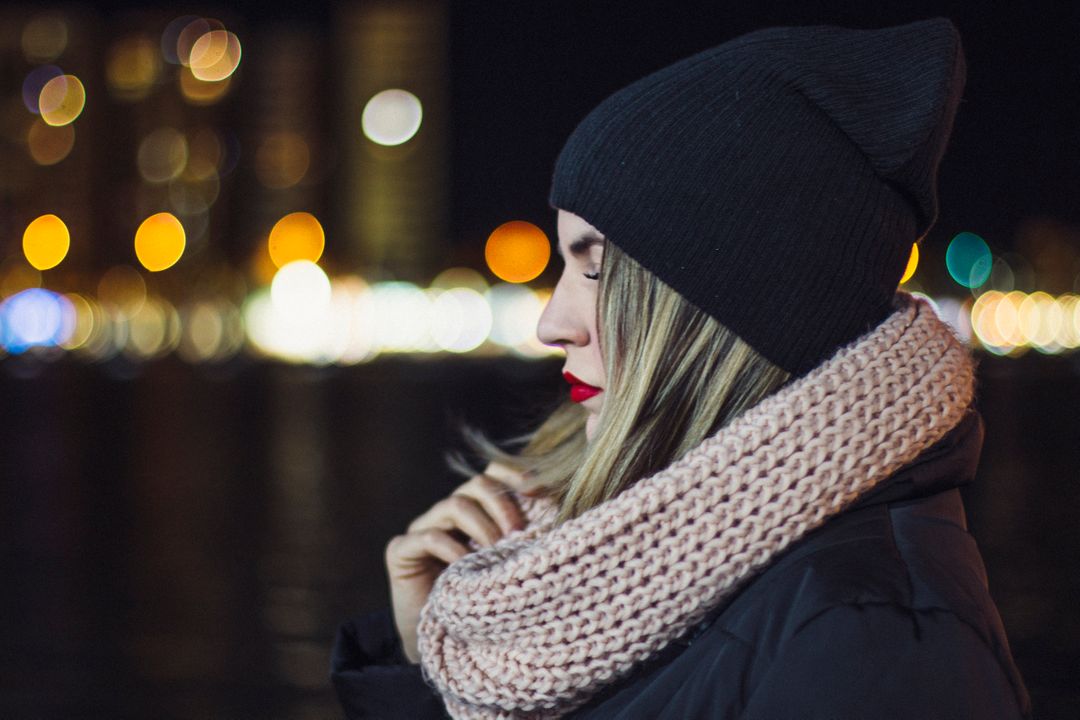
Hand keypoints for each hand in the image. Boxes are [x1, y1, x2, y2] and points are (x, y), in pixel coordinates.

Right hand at [384, 463, 527, 662]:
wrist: (445, 646)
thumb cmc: (485, 603)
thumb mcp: (511, 565)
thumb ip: (526, 537)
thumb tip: (558, 509)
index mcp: (477, 512)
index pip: (493, 475)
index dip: (514, 476)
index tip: (538, 492)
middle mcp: (448, 515)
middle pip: (477, 485)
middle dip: (503, 505)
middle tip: (518, 534)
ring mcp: (422, 529)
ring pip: (455, 504)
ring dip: (483, 527)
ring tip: (496, 553)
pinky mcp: (401, 551)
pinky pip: (430, 536)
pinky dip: (453, 548)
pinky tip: (466, 567)